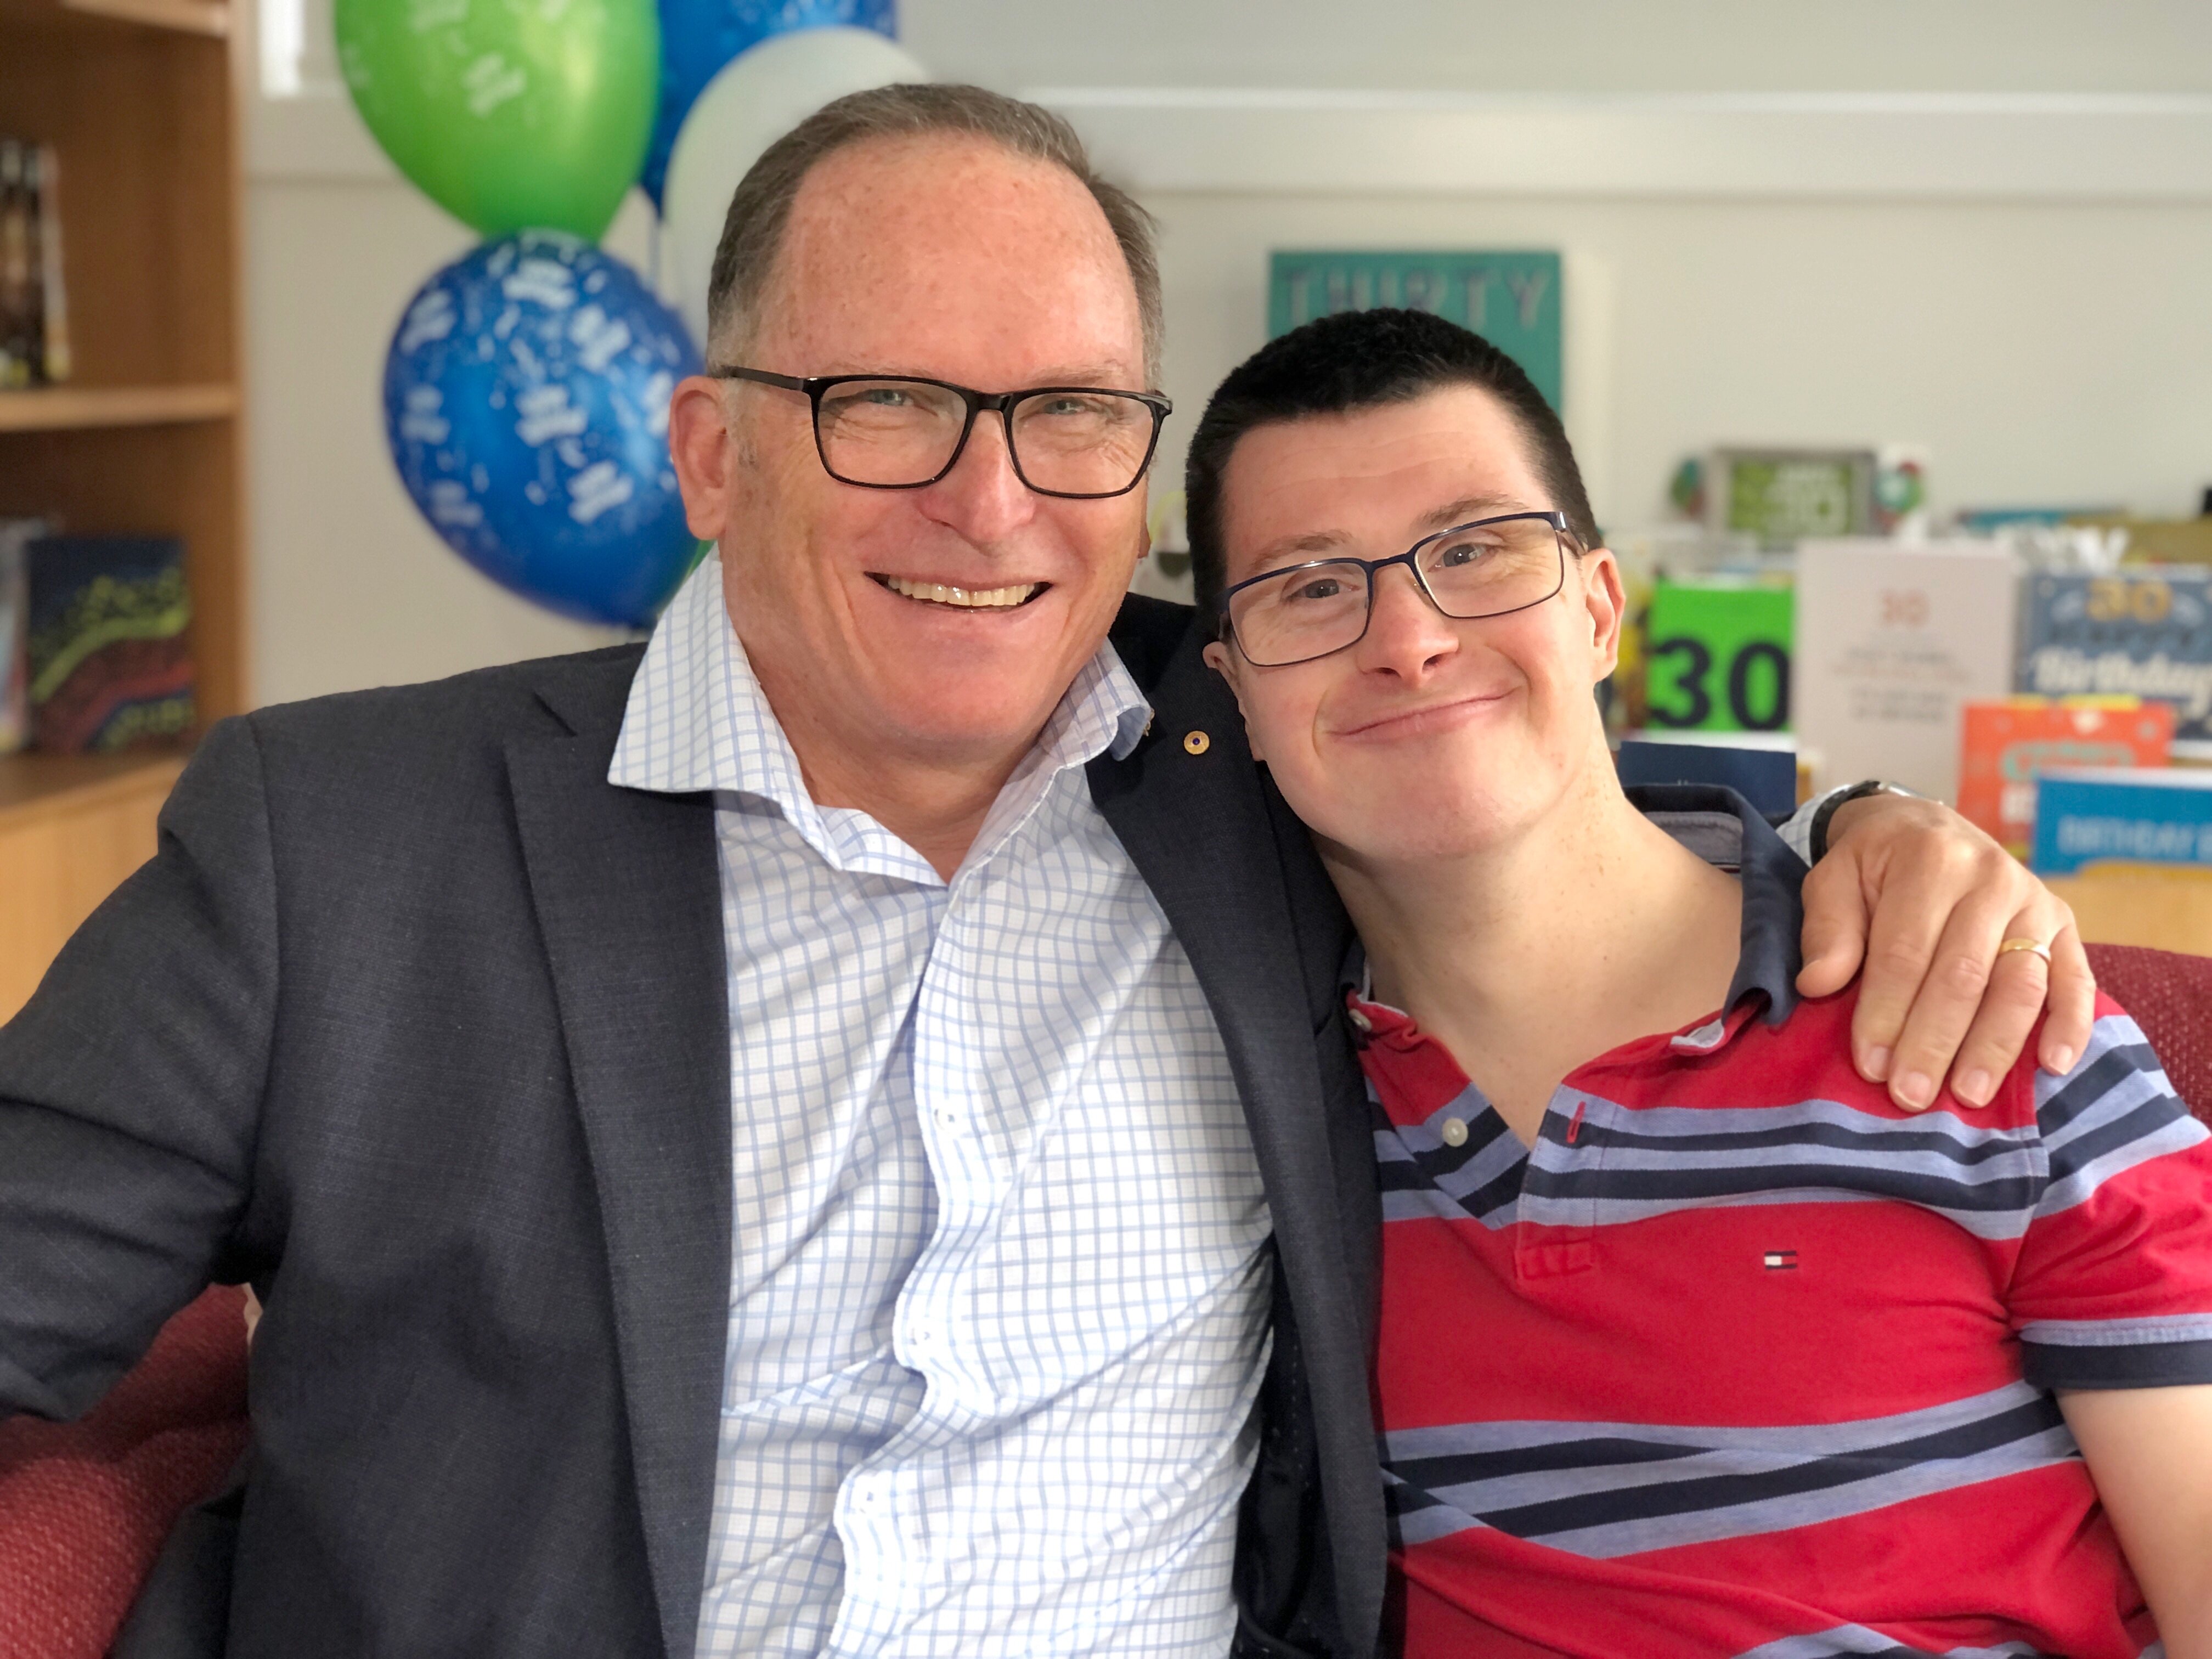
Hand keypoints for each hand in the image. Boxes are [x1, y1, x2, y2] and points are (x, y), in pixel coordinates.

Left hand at [1797, 793, 2093, 1111]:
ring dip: (1993, 1046)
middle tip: (1910, 1095)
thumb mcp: (1832, 879)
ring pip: (2020, 985)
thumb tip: (1819, 983)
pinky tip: (2052, 1067)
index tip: (1869, 1064)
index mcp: (1929, 861)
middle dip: (1933, 1041)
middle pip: (1963, 975)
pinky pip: (2077, 981)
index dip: (1886, 1012)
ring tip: (1968, 1096)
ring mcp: (2035, 903)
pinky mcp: (2065, 926)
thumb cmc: (1874, 866)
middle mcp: (1991, 879)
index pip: (1905, 952)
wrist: (1925, 827)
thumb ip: (1827, 929)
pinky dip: (2071, 1026)